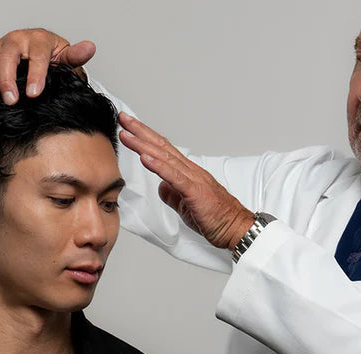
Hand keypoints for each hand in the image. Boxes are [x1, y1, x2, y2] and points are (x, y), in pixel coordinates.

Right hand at [0, 28, 95, 104]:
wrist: (41, 52)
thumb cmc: (53, 58)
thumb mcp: (66, 57)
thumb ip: (75, 56)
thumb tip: (89, 47)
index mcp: (37, 39)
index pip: (37, 55)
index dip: (36, 74)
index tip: (35, 93)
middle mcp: (14, 41)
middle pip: (6, 57)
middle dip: (7, 80)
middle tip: (12, 101)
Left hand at [117, 113, 254, 249]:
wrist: (237, 228)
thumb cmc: (216, 217)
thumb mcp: (186, 206)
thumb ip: (173, 195)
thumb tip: (161, 187)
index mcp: (188, 173)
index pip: (163, 150)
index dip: (145, 137)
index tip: (129, 128)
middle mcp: (190, 171)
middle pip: (161, 146)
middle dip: (140, 131)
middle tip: (123, 118)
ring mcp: (193, 179)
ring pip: (165, 157)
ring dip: (143, 145)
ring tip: (127, 134)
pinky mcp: (195, 191)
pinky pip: (174, 177)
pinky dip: (158, 166)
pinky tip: (145, 158)